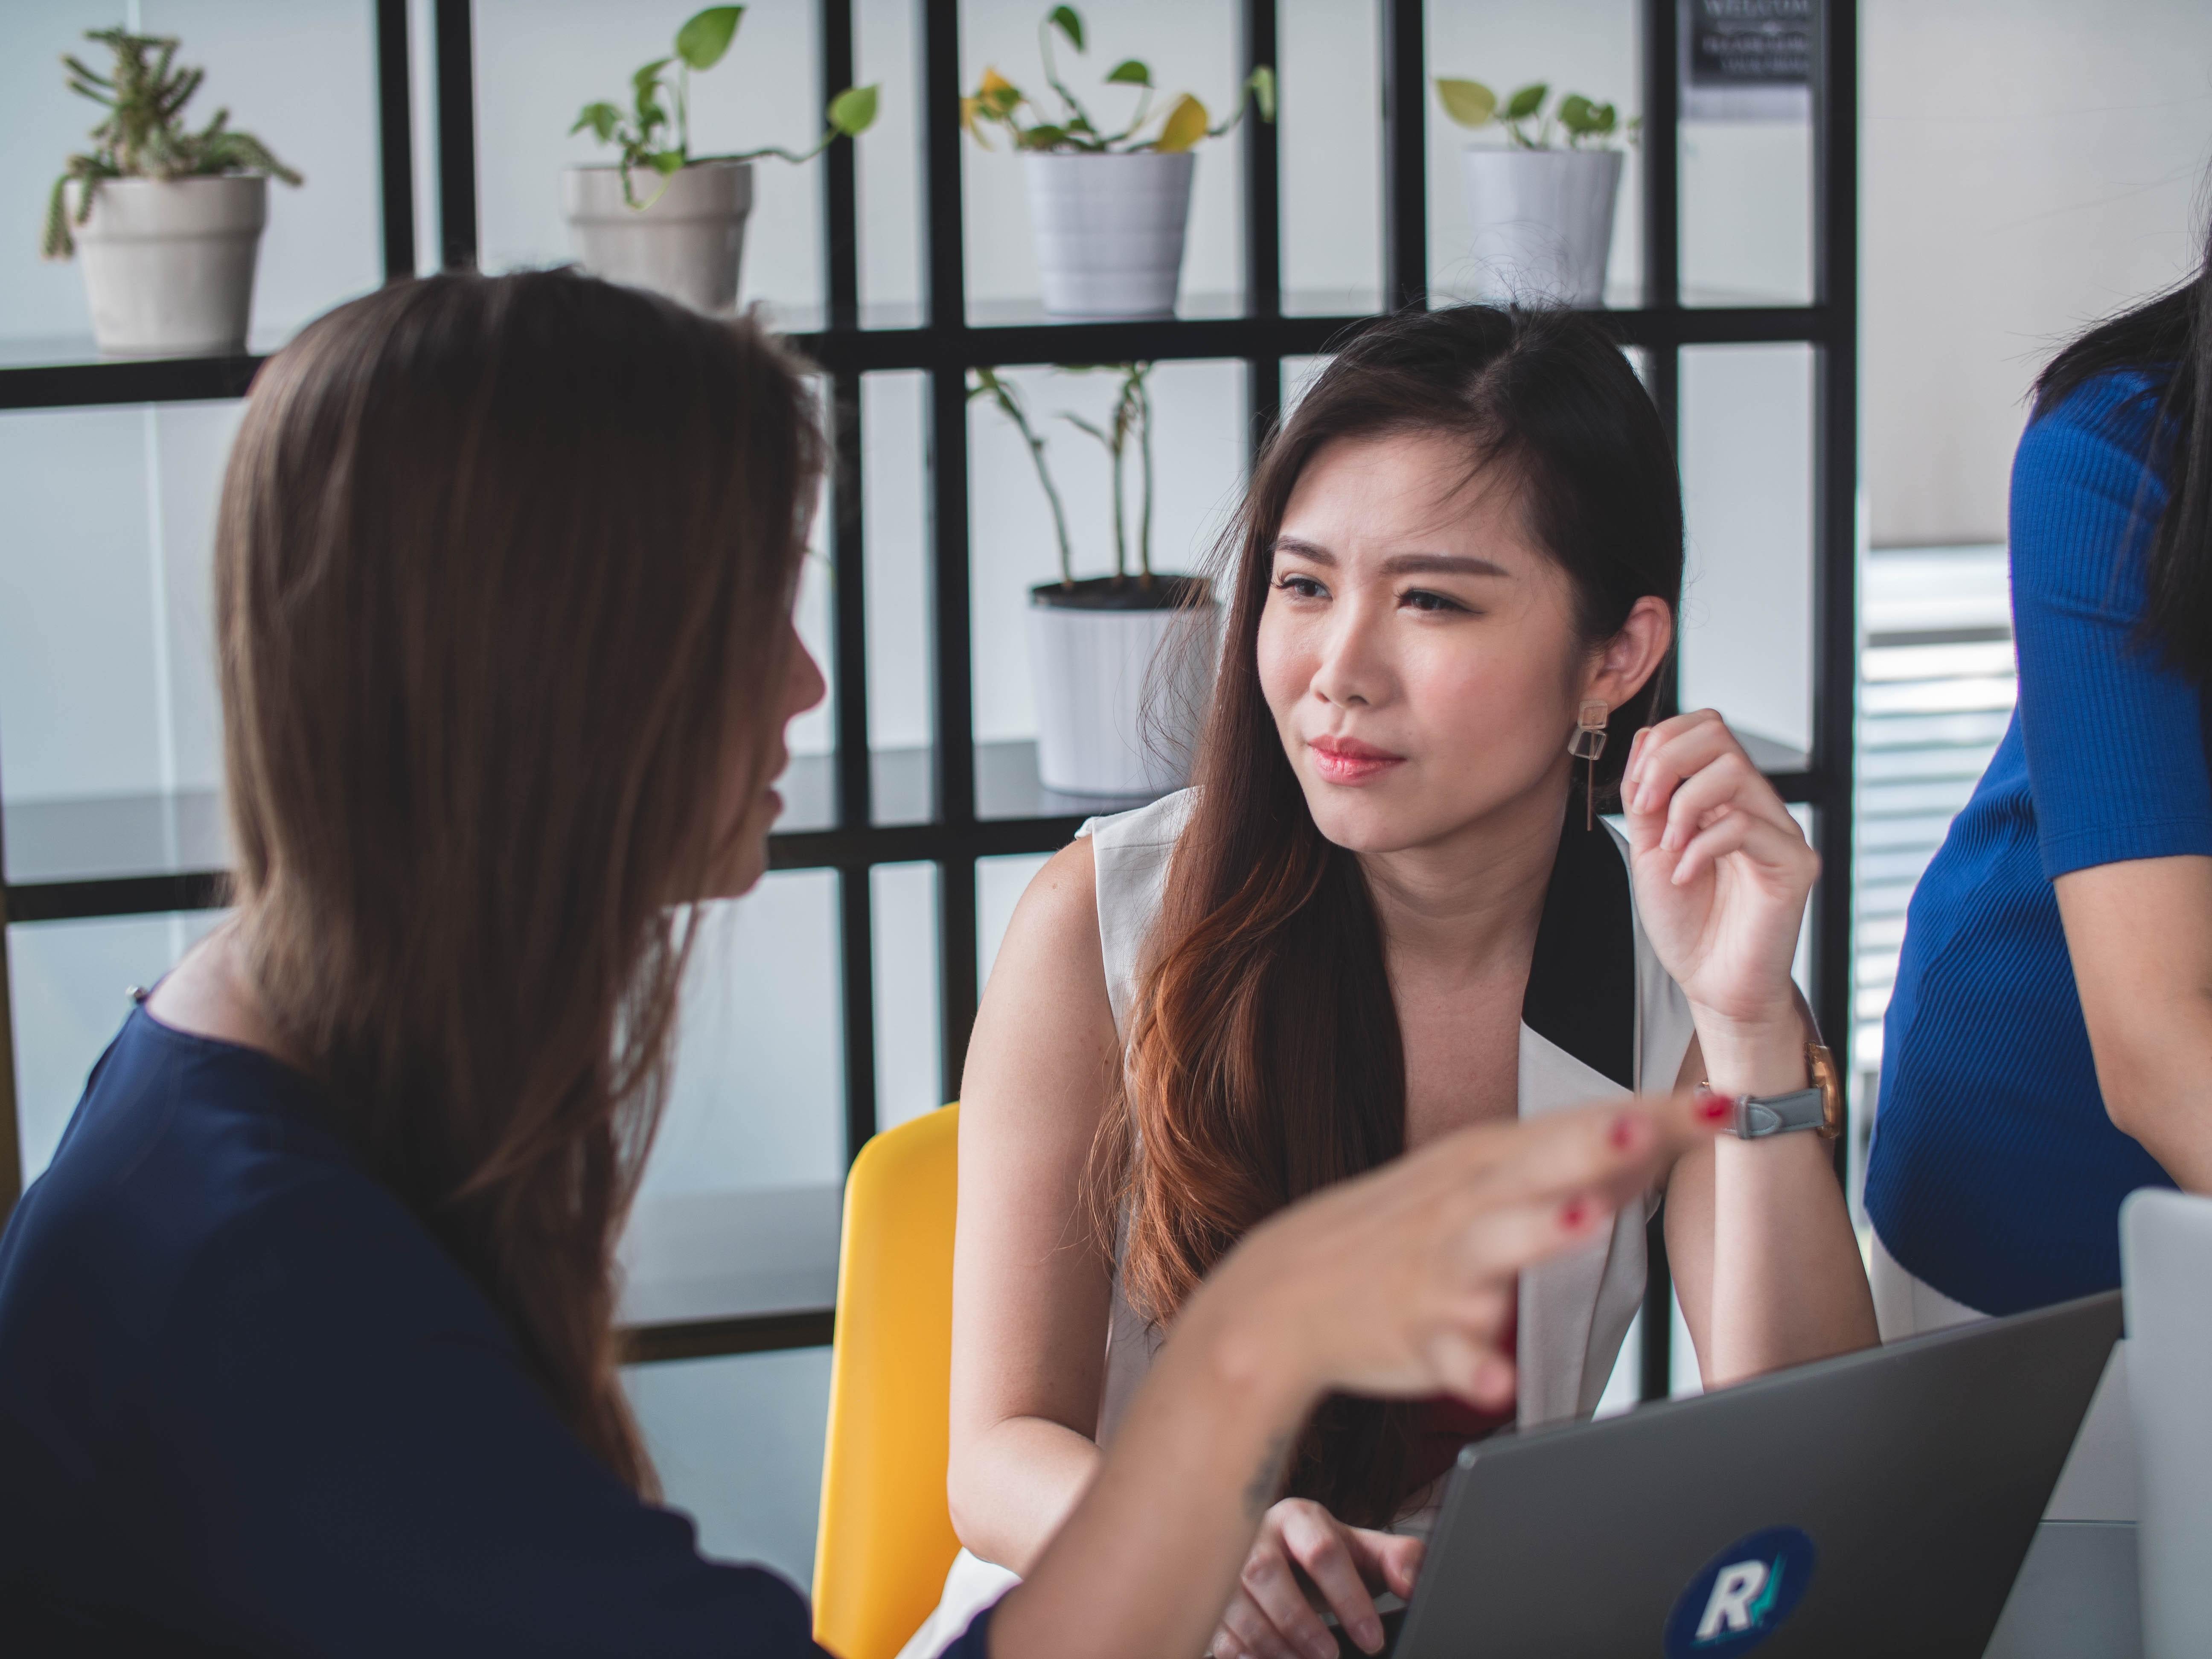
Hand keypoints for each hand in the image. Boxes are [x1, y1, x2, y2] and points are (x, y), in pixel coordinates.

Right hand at [1197, 1091, 1719, 1414]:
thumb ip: (1568, 1165)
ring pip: (1491, 1247)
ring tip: (1584, 1219)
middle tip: (1649, 1125)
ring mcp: (1438, 1268)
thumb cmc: (1398, 1232)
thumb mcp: (1477, 1180)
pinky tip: (1496, 1382)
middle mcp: (1464, 1203)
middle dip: (1591, 1143)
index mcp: (1486, 1161)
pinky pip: (1447, 1355)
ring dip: (1537, 1230)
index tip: (1725, 1105)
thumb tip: (1659, 1138)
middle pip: (1537, 1165)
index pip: (1583, 1127)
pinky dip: (1471, 1368)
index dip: (1657, 1117)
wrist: (1285, 1292)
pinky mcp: (1414, 1334)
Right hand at [1208, 1500, 1421, 1658]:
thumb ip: (1399, 1560)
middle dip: (1300, 1621)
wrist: (1281, 1555)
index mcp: (1299, 1518)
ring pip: (1235, 1603)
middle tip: (1331, 1656)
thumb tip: (1414, 1583)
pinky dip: (1242, 1652)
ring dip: (1272, 1643)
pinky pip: (1216, 1628)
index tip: (1371, 1639)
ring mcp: (1226, 1565)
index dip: (1349, 1598)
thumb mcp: (1365, 1551)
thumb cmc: (1326, 1555)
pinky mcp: (1210, 1597)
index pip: (1322, 1550)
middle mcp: (1256, 1534)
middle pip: (1265, 1572)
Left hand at [1620, 710, 1817, 1033]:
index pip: (1703, 727)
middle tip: (1646, 809)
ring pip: (1734, 771)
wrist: (1712, 982)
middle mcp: (1757, 804)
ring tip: (1668, 849)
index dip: (1661, 744)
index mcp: (1722, 796)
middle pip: (1719, 732)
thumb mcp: (1649, 849)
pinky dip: (1701, 847)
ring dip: (1684, 805)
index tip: (1636, 794)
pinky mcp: (1795, 864)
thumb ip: (1648, 797)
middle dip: (1667, 762)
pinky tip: (1684, 876)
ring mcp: (1780, 830)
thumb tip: (1647, 739)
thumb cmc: (1686, 921)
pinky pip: (1747, 826)